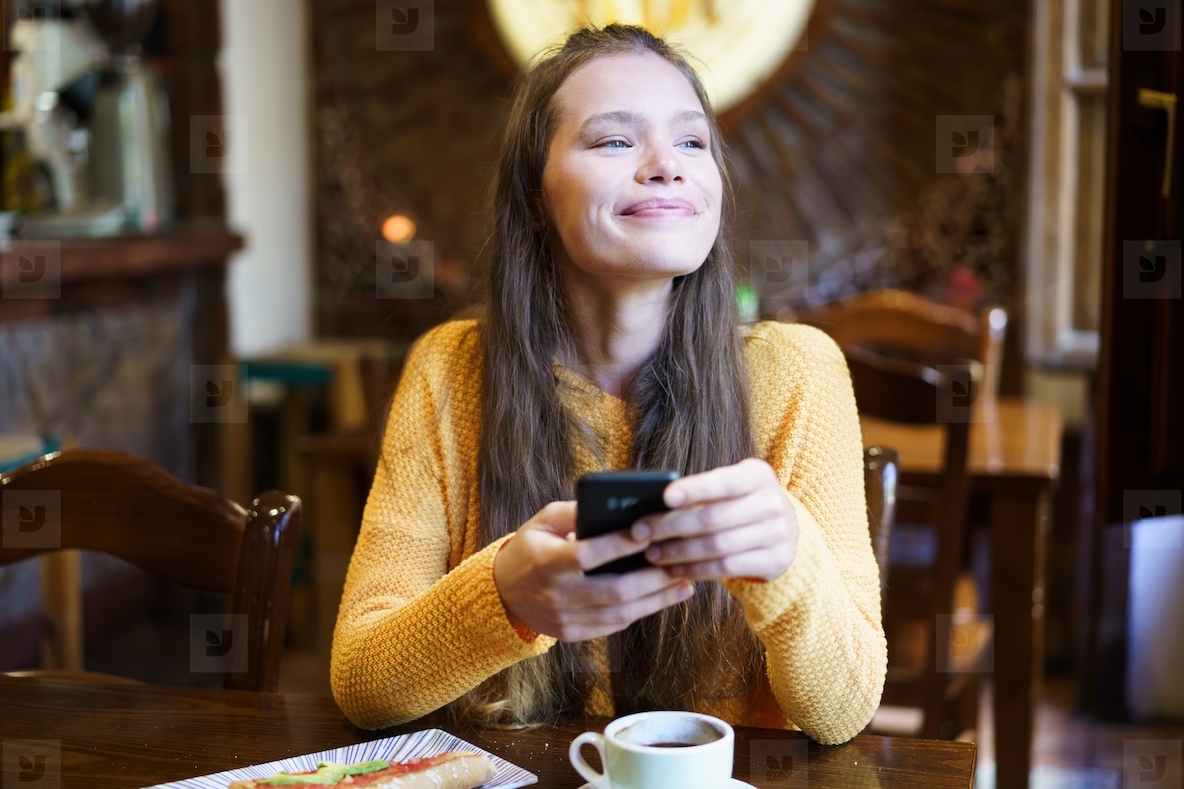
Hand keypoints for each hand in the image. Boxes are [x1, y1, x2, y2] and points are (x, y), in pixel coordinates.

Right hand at [493, 501, 695, 641]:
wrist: (503, 593)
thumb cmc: (531, 548)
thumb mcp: (542, 522)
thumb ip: (574, 512)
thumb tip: (613, 505)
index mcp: (545, 562)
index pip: (587, 554)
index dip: (619, 545)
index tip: (649, 532)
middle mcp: (555, 594)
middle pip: (613, 590)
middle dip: (652, 578)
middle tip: (681, 563)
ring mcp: (565, 619)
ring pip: (620, 613)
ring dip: (657, 599)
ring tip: (684, 583)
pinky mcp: (573, 633)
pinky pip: (614, 625)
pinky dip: (642, 611)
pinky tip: (663, 597)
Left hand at [633, 458, 796, 581]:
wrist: (787, 530)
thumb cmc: (741, 503)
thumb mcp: (731, 488)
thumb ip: (701, 490)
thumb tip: (653, 503)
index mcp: (758, 476)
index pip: (724, 482)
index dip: (695, 489)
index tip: (665, 496)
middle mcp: (772, 503)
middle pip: (714, 518)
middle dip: (672, 526)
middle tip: (641, 531)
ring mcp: (778, 534)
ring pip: (717, 546)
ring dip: (679, 552)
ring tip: (652, 554)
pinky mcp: (775, 560)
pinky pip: (726, 568)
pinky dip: (696, 569)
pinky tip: (674, 569)